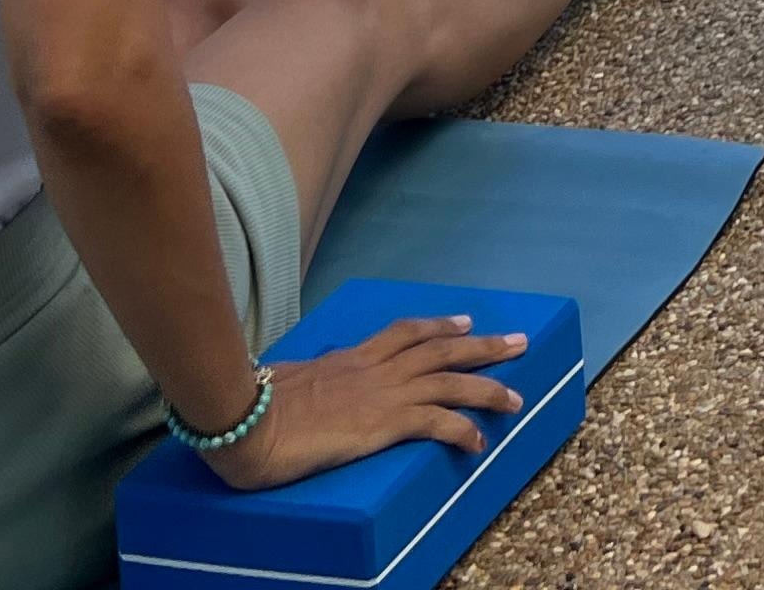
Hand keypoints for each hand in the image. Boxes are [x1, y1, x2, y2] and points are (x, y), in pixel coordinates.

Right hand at [202, 317, 527, 491]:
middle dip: (482, 344)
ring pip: (450, 380)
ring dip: (488, 386)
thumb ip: (302, 380)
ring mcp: (381, 393)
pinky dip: (463, 430)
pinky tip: (480, 443)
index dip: (437, 325)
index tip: (464, 319)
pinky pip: (437, 423)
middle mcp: (373, 369)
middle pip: (440, 347)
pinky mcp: (383, 422)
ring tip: (516, 397)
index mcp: (349, 358)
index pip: (403, 334)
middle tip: (517, 341)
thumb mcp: (284, 383)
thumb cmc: (252, 406)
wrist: (246, 418)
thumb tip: (295, 384)